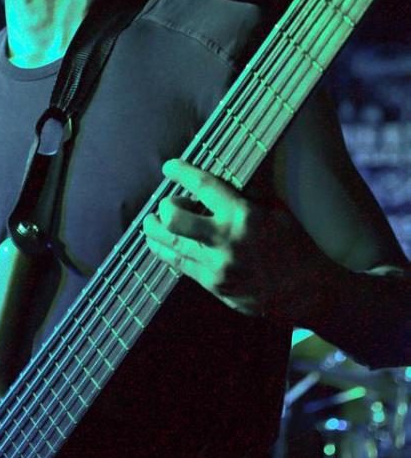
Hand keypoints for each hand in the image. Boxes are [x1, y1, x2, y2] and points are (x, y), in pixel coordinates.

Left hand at [143, 158, 327, 318]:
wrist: (307, 291)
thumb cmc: (294, 243)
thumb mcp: (276, 209)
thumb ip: (246, 192)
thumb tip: (226, 166)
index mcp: (244, 215)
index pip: (203, 185)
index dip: (181, 172)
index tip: (169, 167)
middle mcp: (226, 240)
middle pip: (174, 217)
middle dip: (164, 206)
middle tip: (166, 203)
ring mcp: (218, 266)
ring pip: (169, 244)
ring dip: (154, 230)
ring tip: (150, 221)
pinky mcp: (214, 285)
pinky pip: (178, 265)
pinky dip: (165, 250)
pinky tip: (159, 242)